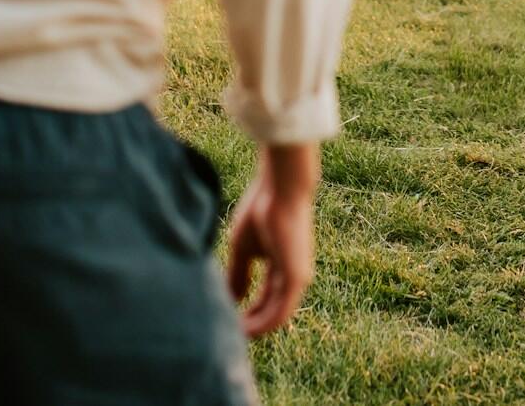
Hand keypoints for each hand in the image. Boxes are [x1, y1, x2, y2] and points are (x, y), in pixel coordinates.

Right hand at [226, 144, 319, 338]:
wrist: (279, 190)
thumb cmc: (261, 211)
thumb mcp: (243, 248)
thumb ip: (239, 274)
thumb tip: (232, 299)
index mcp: (281, 266)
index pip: (265, 299)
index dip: (247, 313)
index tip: (227, 321)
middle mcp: (292, 276)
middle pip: (271, 311)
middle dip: (249, 325)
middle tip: (227, 335)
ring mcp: (297, 278)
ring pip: (275, 317)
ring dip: (254, 330)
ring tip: (231, 336)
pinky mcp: (296, 278)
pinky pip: (279, 313)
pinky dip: (261, 325)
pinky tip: (243, 330)